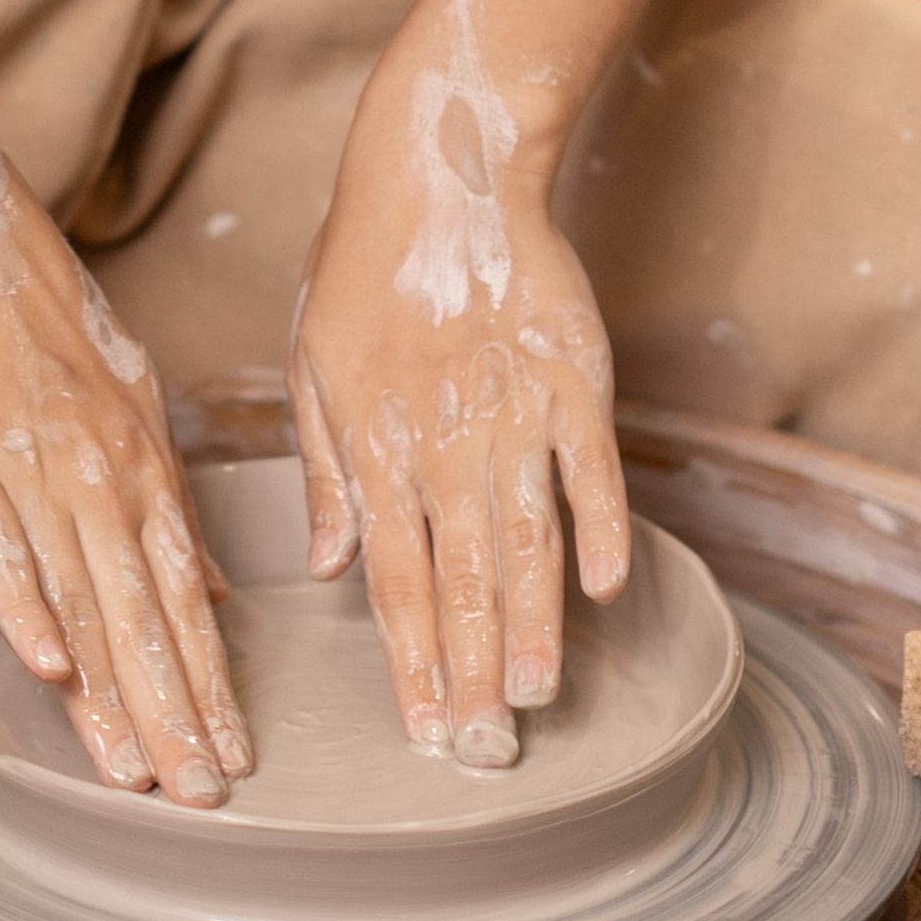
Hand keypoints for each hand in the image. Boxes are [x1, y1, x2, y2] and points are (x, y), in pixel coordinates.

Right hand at [0, 200, 251, 808]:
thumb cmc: (44, 330)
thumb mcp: (131, 408)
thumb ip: (169, 503)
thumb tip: (213, 589)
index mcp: (144, 472)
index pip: (186, 599)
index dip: (210, 682)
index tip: (235, 757)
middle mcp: (102, 482)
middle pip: (144, 617)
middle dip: (176, 714)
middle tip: (204, 795)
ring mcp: (35, 475)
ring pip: (83, 600)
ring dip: (111, 693)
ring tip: (135, 773)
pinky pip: (1, 550)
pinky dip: (26, 610)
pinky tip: (46, 670)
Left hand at [287, 88, 627, 769]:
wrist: (441, 172)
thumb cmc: (365, 267)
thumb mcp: (312, 363)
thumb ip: (324, 469)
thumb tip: (327, 565)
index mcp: (375, 443)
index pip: (394, 575)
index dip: (411, 657)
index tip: (425, 728)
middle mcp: (444, 440)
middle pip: (463, 577)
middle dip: (473, 669)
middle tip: (487, 748)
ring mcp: (513, 411)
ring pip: (528, 540)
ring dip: (535, 624)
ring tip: (541, 696)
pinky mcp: (572, 380)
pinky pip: (592, 469)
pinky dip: (602, 529)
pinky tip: (607, 589)